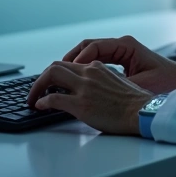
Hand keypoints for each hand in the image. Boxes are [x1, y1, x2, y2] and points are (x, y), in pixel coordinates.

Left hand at [26, 60, 152, 134]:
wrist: (143, 112)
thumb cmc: (135, 103)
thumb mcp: (117, 83)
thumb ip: (102, 81)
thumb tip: (91, 89)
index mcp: (97, 68)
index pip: (70, 64)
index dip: (56, 73)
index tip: (50, 82)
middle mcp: (89, 73)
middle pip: (56, 66)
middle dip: (42, 77)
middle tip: (36, 90)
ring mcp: (84, 88)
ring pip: (51, 76)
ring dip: (37, 87)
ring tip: (32, 98)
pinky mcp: (81, 104)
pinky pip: (53, 98)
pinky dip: (42, 101)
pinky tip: (39, 106)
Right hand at [60, 35, 175, 93]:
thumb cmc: (167, 84)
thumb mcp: (139, 85)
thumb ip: (114, 85)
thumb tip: (89, 90)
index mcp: (125, 45)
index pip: (92, 47)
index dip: (76, 60)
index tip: (65, 73)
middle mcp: (121, 44)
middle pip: (86, 46)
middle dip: (69, 60)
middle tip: (54, 75)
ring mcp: (121, 51)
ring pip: (90, 52)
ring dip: (74, 63)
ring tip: (61, 78)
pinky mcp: (122, 60)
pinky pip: (97, 59)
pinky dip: (84, 67)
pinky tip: (77, 80)